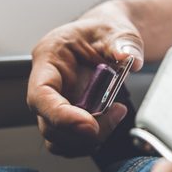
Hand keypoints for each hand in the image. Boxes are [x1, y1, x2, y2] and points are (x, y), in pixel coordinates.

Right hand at [27, 2, 143, 156]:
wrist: (106, 38)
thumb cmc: (103, 31)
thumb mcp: (117, 29)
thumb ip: (123, 43)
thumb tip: (130, 59)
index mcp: (49, 58)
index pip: (40, 94)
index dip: (60, 116)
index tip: (89, 125)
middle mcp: (47, 84)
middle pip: (48, 124)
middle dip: (82, 131)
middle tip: (115, 114)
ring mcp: (56, 103)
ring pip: (58, 139)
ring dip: (88, 139)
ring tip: (116, 114)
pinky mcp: (68, 117)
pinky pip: (71, 141)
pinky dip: (92, 141)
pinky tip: (112, 119)